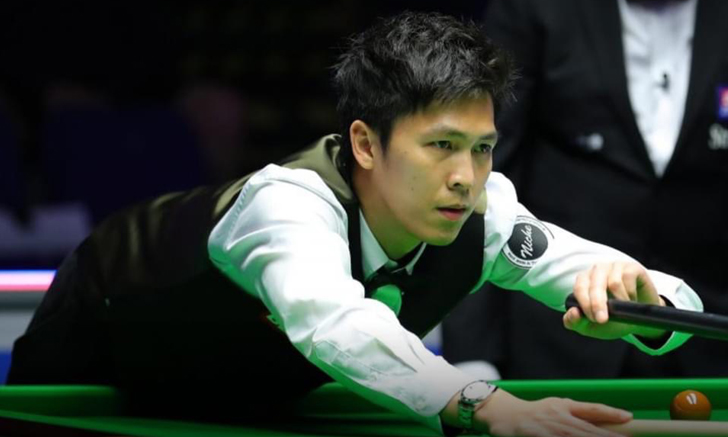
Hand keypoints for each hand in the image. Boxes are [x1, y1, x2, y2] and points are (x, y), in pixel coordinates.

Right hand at [474, 389, 631, 436]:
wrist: (505, 415)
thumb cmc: (537, 412)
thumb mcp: (560, 406)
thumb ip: (584, 411)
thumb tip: (619, 416)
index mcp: (565, 407)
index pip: (592, 410)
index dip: (611, 414)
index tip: (629, 418)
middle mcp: (559, 418)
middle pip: (588, 430)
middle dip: (608, 436)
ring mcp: (548, 430)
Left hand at [563, 262, 664, 339]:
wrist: (641, 320)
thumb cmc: (613, 320)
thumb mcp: (592, 327)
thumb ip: (576, 322)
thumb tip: (572, 313)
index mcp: (584, 282)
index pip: (579, 288)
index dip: (585, 304)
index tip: (595, 320)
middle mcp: (597, 271)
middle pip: (594, 285)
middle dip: (597, 304)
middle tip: (603, 320)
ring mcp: (614, 267)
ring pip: (613, 282)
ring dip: (620, 301)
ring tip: (623, 308)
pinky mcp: (631, 267)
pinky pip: (628, 279)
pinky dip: (631, 295)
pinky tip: (632, 300)